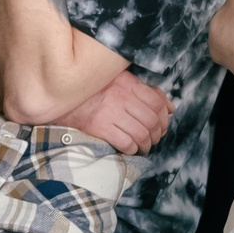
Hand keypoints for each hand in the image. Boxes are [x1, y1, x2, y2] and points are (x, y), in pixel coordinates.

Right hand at [50, 68, 170, 154]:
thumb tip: (171, 107)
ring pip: (141, 133)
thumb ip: (146, 93)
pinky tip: (131, 149)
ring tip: (144, 146)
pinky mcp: (99, 127)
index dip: (164, 117)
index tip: (162, 125)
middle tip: (154, 139)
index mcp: (126, 82)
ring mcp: (109, 112)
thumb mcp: (120, 84)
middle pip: (151, 119)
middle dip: (157, 134)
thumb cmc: (94, 94)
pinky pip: (126, 143)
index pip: (156, 101)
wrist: (62, 100)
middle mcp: (119, 95)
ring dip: (146, 144)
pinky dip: (133, 149)